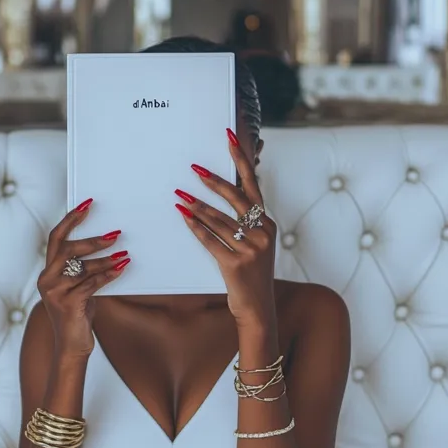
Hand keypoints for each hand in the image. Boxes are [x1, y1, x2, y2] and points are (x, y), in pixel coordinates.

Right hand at [37, 199, 129, 358]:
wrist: (71, 348)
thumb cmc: (78, 315)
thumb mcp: (79, 288)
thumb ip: (84, 270)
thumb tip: (108, 246)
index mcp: (48, 272)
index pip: (56, 238)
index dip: (71, 220)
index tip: (87, 204)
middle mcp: (47, 280)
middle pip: (68, 249)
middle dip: (92, 240)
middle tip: (115, 235)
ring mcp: (54, 293)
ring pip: (82, 268)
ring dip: (105, 260)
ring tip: (124, 255)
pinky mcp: (67, 305)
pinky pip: (90, 284)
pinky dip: (107, 276)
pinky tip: (120, 269)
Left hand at [175, 130, 275, 327]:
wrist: (258, 307)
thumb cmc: (251, 273)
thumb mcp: (256, 244)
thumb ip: (246, 221)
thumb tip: (227, 191)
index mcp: (268, 225)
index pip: (253, 186)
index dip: (242, 161)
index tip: (230, 139)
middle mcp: (263, 233)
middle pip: (236, 199)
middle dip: (213, 181)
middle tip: (194, 168)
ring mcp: (251, 249)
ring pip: (219, 220)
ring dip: (197, 207)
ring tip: (179, 196)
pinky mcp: (236, 265)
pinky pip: (211, 241)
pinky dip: (196, 228)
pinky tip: (184, 218)